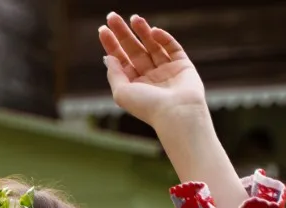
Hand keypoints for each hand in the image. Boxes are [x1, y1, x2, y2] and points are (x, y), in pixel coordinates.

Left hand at [99, 13, 206, 132]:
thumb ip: (114, 74)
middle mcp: (148, 76)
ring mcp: (165, 70)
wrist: (177, 113)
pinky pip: (171, 47)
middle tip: (112, 16)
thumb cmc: (147, 107)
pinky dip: (163, 38)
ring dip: (142, 31)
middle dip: (123, 33)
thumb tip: (107, 57)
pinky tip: (153, 31)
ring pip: (152, 45)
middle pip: (133, 49)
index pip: (119, 60)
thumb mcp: (121, 92)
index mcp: (133, 84)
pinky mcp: (182, 65)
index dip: (111, 44)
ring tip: (133, 18)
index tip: (102, 29)